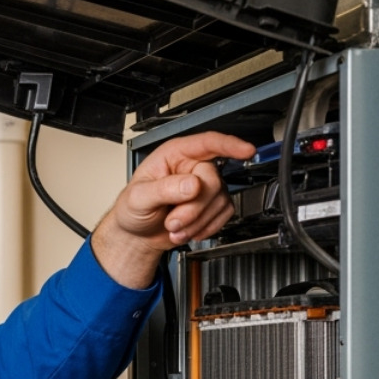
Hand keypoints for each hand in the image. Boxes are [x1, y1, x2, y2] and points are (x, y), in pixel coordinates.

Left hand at [91, 131, 256, 288]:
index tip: (246, 150)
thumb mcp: (138, 198)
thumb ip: (164, 189)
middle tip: (172, 220)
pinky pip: (224, 214)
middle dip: (193, 208)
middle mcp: (193, 167)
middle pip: (213, 182)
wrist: (136, 234)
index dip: (229, 145)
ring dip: (197, 221)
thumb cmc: (132, 209)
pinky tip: (187, 230)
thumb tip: (192, 184)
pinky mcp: (212, 205)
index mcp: (174, 155)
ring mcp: (205, 187)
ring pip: (220, 201)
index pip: (207, 143)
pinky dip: (206, 227)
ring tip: (173, 227)